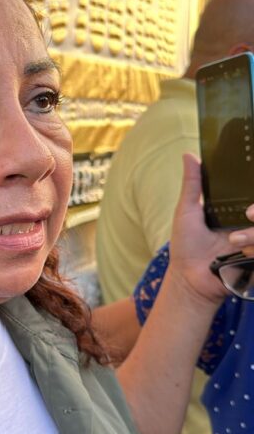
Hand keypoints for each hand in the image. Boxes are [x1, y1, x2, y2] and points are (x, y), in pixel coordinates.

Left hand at [169, 153, 253, 302]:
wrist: (189, 279)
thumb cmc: (186, 245)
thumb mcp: (187, 211)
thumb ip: (193, 183)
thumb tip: (188, 155)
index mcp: (238, 209)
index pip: (252, 194)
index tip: (248, 201)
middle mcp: (250, 223)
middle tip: (249, 213)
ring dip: (253, 235)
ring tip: (233, 241)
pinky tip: (240, 254)